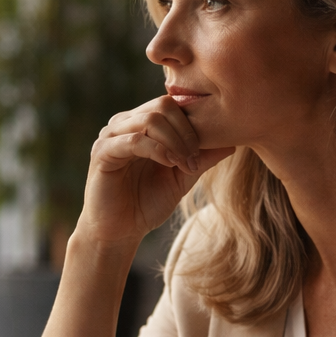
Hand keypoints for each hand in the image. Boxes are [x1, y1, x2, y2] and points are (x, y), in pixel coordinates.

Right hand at [77, 96, 235, 248]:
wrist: (120, 232)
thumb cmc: (147, 204)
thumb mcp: (182, 178)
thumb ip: (202, 158)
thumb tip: (233, 142)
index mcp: (141, 124)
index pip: (172, 104)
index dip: (193, 124)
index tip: (206, 151)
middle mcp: (124, 124)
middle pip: (163, 105)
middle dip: (187, 131)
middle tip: (196, 159)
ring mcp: (111, 136)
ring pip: (150, 119)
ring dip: (175, 142)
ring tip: (185, 165)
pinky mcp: (102, 152)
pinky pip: (134, 140)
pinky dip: (158, 150)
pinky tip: (170, 164)